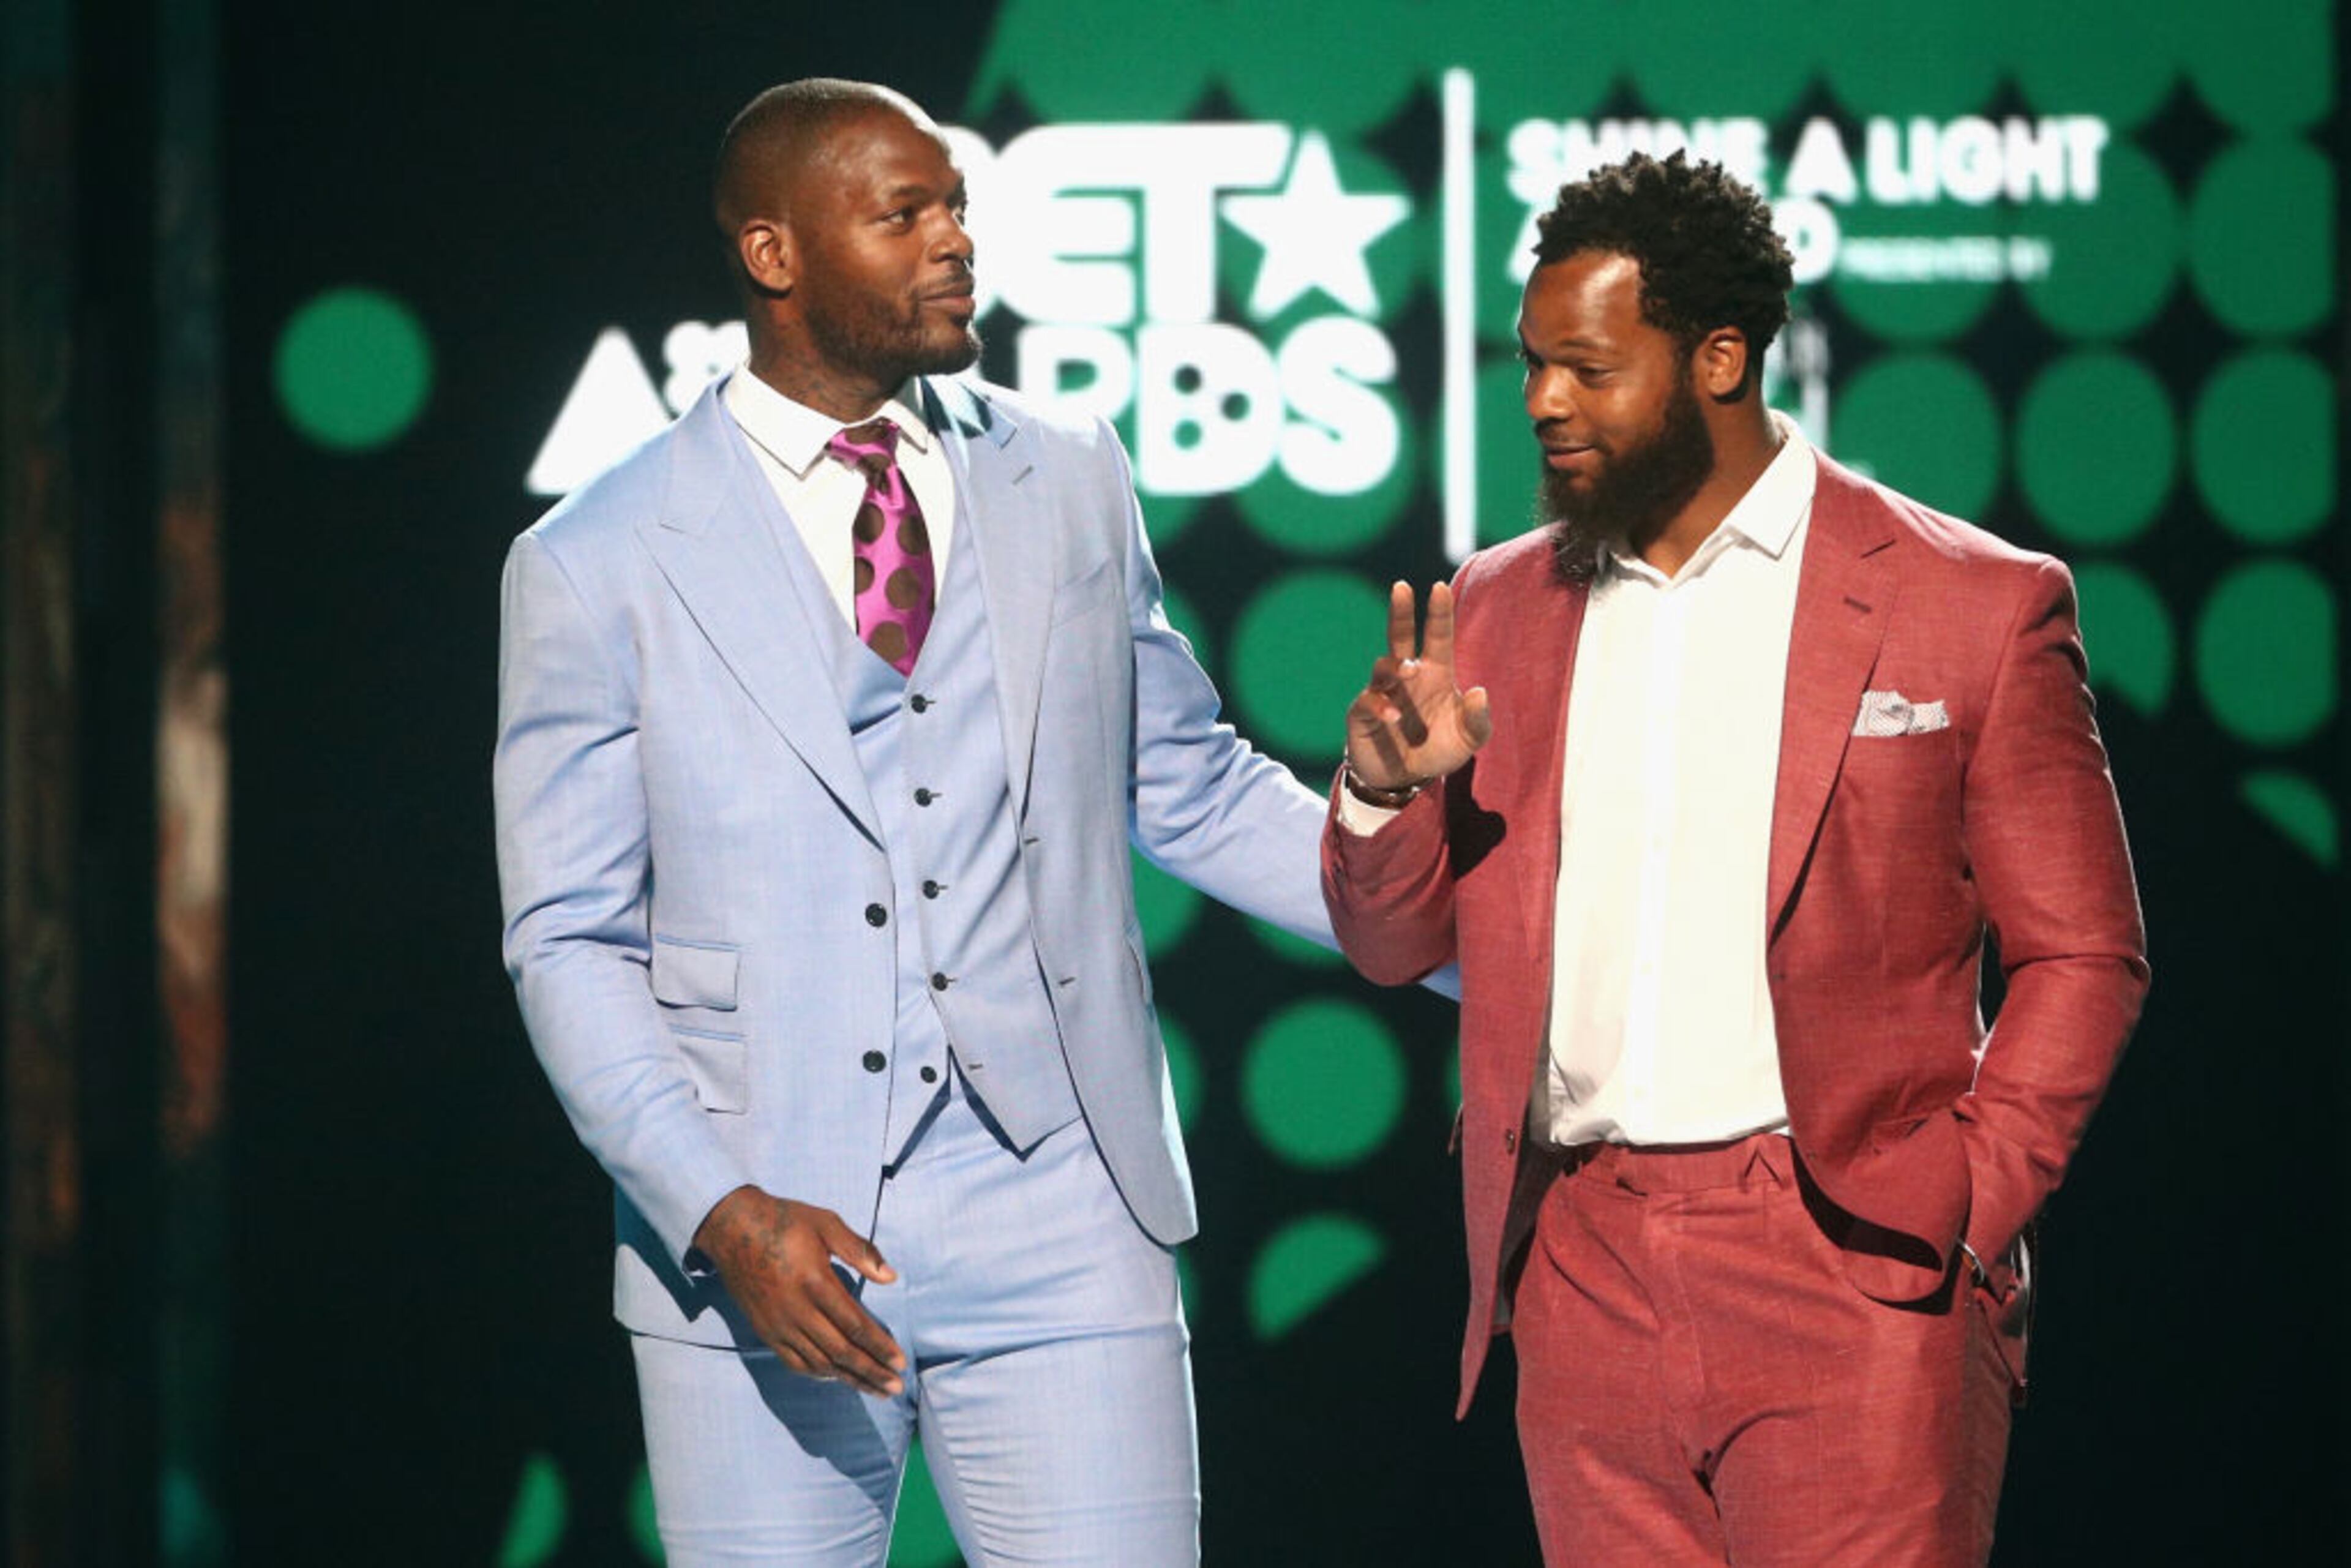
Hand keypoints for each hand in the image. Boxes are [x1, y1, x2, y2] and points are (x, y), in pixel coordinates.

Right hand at [692, 1186, 905, 1395]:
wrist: (731, 1228)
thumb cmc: (784, 1221)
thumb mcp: (826, 1223)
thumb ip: (860, 1250)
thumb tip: (891, 1277)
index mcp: (815, 1282)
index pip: (854, 1324)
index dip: (879, 1346)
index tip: (900, 1362)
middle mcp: (796, 1309)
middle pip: (841, 1351)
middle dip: (871, 1371)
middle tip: (896, 1388)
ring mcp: (778, 1324)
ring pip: (819, 1362)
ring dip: (850, 1379)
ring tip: (875, 1389)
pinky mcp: (765, 1331)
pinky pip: (794, 1362)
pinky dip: (818, 1374)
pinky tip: (837, 1378)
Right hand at [1345, 581, 1491, 791]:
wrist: (1406, 781)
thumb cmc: (1438, 749)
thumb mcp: (1469, 739)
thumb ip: (1479, 719)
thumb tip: (1480, 691)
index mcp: (1435, 673)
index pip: (1437, 636)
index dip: (1438, 613)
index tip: (1439, 587)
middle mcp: (1407, 677)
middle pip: (1400, 636)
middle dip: (1400, 612)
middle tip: (1401, 587)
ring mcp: (1383, 692)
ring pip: (1383, 666)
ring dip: (1395, 665)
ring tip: (1409, 671)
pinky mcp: (1363, 713)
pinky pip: (1369, 701)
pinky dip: (1382, 705)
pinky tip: (1395, 715)